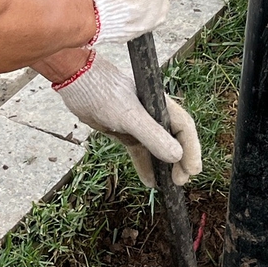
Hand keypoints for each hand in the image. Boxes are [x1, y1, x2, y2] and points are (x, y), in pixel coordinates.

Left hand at [53, 51, 202, 187]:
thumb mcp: (129, 116)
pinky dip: (145, 164)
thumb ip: (152, 135)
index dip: (192, 150)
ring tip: (169, 186)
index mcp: (161, 103)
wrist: (76, 81)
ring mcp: (139, 122)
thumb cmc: (103, 91)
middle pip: (175, 139)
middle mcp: (154, 113)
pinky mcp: (125, 129)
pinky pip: (140, 150)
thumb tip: (176, 156)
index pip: (184, 128)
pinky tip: (150, 181)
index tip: (192, 171)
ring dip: (164, 166)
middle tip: (180, 181)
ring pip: (157, 147)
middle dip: (180, 161)